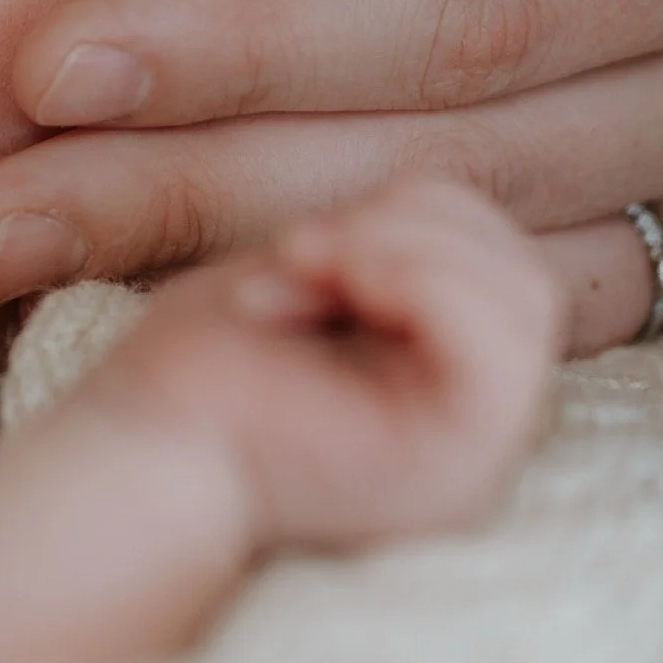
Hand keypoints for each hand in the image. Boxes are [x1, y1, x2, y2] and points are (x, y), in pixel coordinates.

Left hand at [82, 179, 561, 552]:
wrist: (137, 445)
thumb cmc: (201, 367)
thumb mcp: (311, 274)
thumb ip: (388, 246)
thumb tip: (441, 201)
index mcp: (448, 375)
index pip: (502, 255)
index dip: (413, 211)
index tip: (300, 241)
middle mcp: (480, 421)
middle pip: (523, 269)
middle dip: (410, 221)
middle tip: (300, 250)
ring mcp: (479, 450)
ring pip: (525, 293)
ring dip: (404, 247)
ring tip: (312, 271)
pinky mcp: (460, 462)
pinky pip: (502, 345)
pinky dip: (422, 281)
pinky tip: (340, 288)